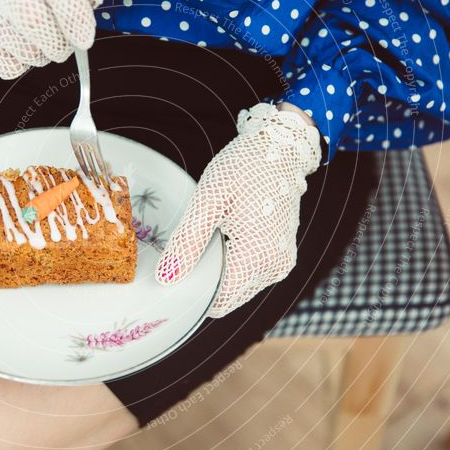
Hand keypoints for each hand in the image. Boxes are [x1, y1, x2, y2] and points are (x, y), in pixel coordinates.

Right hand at [0, 0, 104, 78]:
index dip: (73, 9)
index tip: (85, 39)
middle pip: (34, 19)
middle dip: (60, 42)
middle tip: (64, 43)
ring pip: (26, 51)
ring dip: (43, 54)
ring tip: (36, 39)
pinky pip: (10, 67)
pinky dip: (22, 64)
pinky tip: (16, 45)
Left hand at [155, 104, 321, 316]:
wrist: (280, 147)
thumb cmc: (243, 168)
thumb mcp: (207, 200)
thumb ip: (187, 242)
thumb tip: (167, 278)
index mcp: (256, 257)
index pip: (216, 302)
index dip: (192, 293)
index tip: (172, 275)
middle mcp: (273, 267)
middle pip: (227, 298)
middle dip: (205, 283)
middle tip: (186, 252)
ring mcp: (281, 263)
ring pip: (238, 289)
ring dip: (219, 274)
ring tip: (208, 239)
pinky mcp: (282, 255)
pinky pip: (251, 275)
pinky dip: (234, 265)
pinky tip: (223, 239)